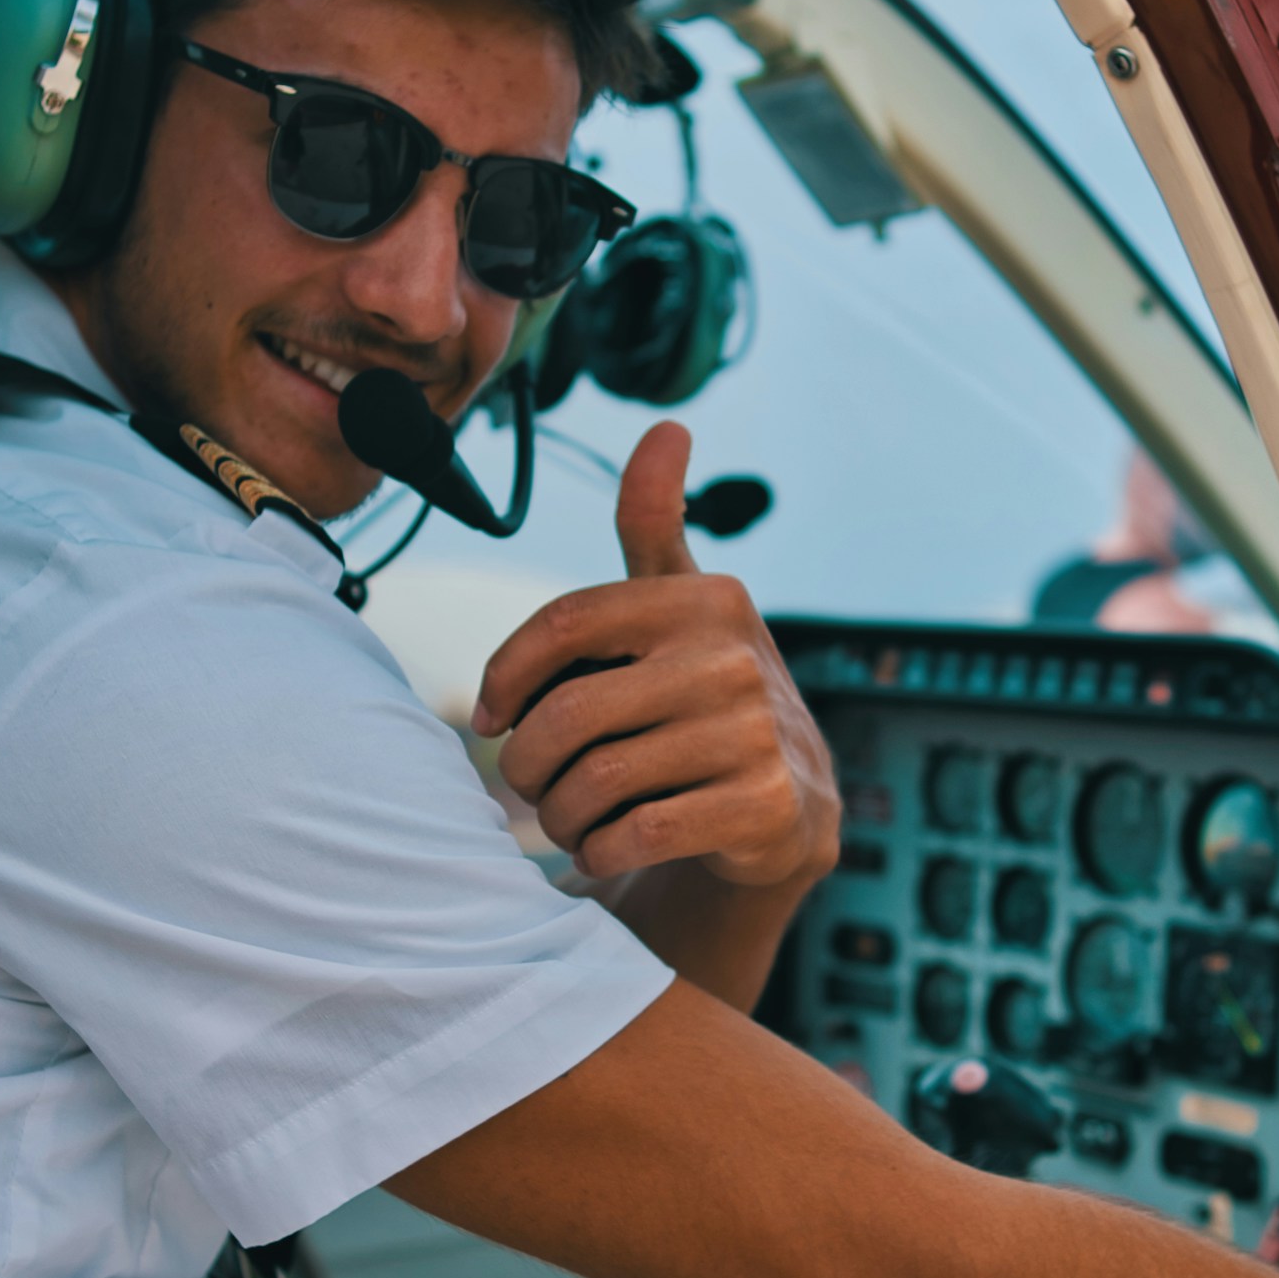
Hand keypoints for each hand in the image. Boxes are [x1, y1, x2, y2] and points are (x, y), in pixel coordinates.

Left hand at [472, 423, 839, 890]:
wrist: (788, 806)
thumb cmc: (705, 695)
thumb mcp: (684, 604)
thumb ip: (656, 523)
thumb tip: (669, 427)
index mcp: (703, 599)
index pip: (564, 624)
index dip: (506, 674)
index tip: (489, 716)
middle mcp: (734, 658)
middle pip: (570, 714)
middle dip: (526, 764)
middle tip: (525, 786)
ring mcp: (756, 733)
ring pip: (598, 781)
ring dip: (560, 814)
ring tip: (564, 820)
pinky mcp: (765, 807)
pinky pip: (637, 834)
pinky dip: (599, 850)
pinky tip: (601, 848)